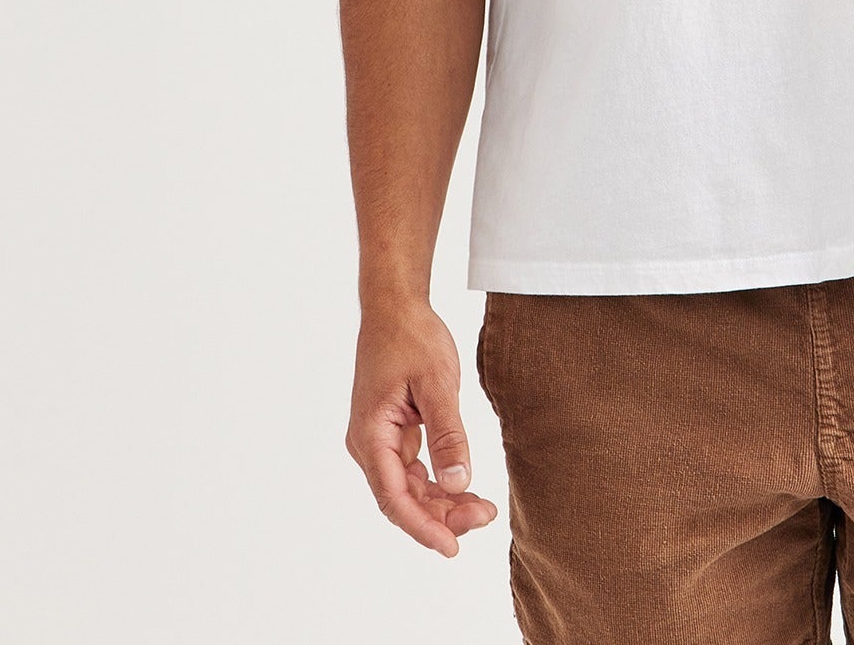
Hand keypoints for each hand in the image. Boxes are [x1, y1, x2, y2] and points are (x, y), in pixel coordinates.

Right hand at [346, 303, 499, 557]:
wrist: (395, 306)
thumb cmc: (411, 337)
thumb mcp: (437, 382)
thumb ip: (448, 433)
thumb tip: (459, 482)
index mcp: (370, 435)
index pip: (394, 497)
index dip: (423, 526)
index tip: (452, 546)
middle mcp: (369, 444)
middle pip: (403, 498)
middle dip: (441, 516)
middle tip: (485, 517)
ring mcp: (380, 440)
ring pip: (410, 488)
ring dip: (442, 502)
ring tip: (483, 508)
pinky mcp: (393, 433)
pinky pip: (414, 470)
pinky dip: (439, 481)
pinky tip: (465, 488)